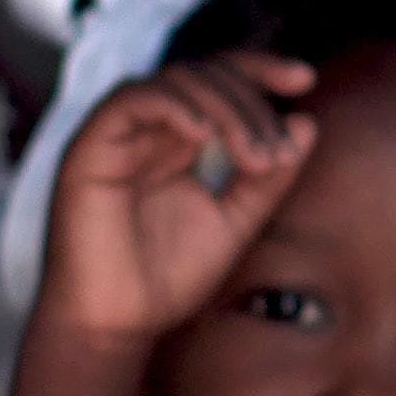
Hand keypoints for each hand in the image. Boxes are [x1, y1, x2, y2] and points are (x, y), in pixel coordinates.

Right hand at [34, 53, 316, 352]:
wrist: (114, 325)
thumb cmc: (167, 279)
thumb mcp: (236, 223)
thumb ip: (269, 179)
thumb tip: (305, 123)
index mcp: (180, 142)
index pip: (221, 81)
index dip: (261, 69)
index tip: (305, 80)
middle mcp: (149, 131)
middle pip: (205, 75)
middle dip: (252, 104)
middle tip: (276, 155)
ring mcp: (118, 135)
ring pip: (173, 80)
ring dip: (224, 107)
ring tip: (252, 156)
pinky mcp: (89, 148)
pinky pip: (130, 101)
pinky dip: (173, 106)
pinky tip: (203, 133)